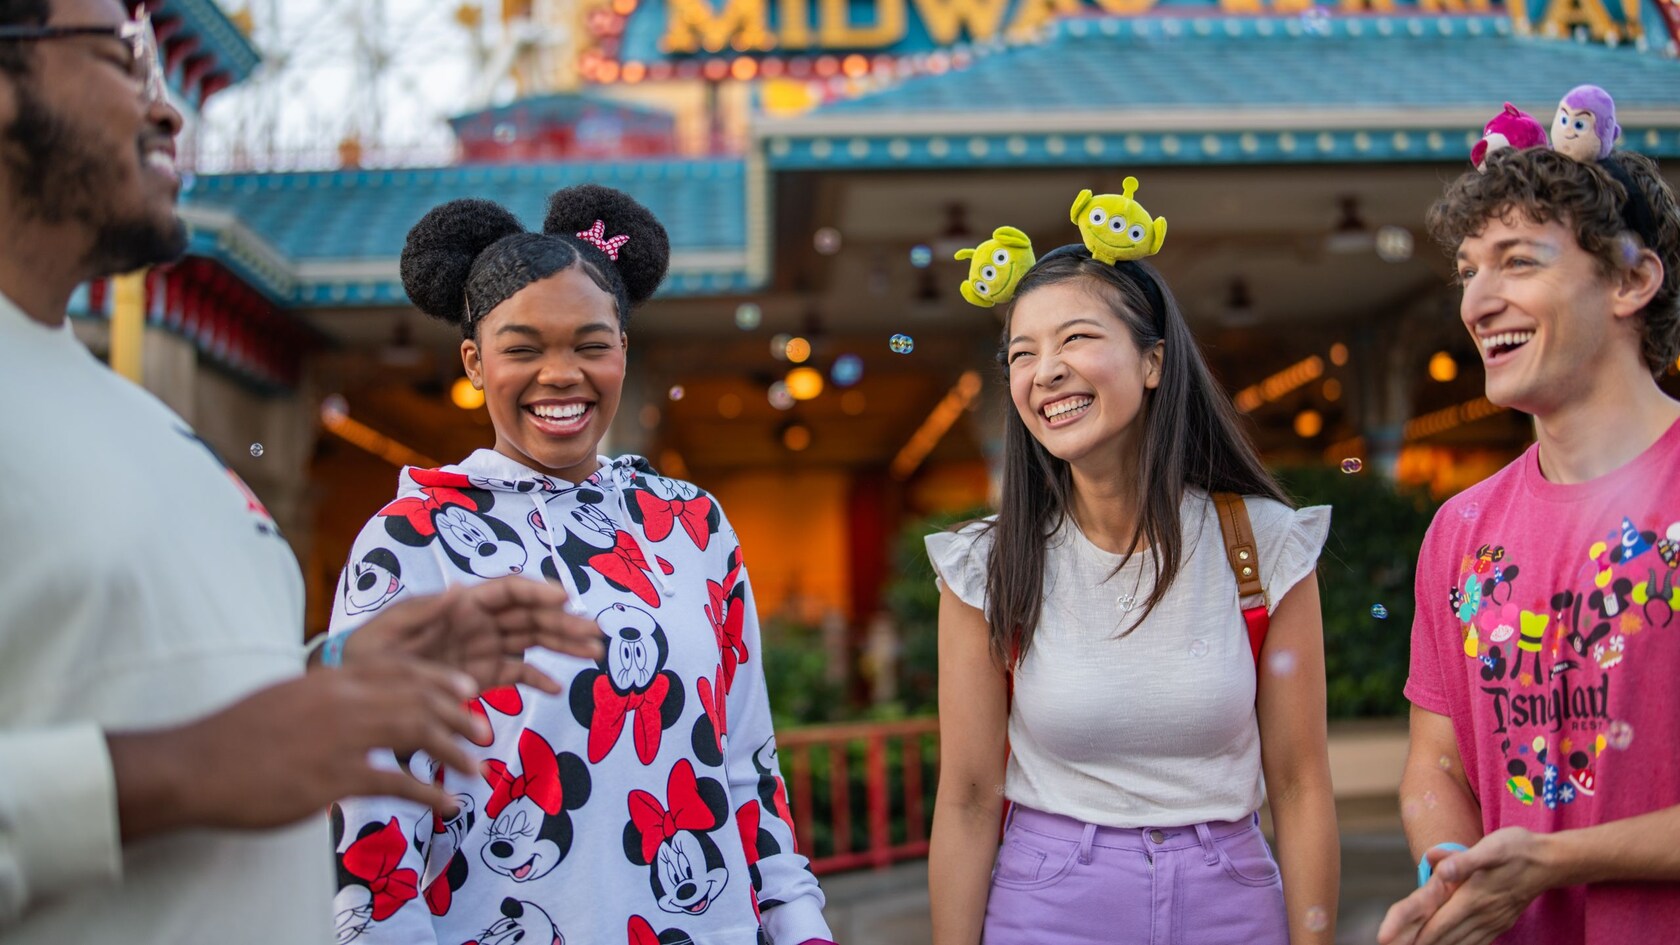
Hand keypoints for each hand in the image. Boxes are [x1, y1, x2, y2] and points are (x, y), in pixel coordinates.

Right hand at [110, 659, 490, 840]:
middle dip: (458, 715)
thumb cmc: (235, 736)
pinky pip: (397, 782)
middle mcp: (343, 699)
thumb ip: (326, 696)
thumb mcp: (286, 697)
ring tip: (475, 768)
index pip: (401, 668)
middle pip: (418, 698)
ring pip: (417, 733)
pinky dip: (429, 793)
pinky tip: (447, 805)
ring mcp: (340, 737)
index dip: (440, 679)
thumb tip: (352, 702)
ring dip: (453, 751)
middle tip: (484, 732)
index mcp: (331, 677)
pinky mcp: (334, 777)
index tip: (467, 690)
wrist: (194, 766)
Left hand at [338, 578, 604, 692]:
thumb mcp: (388, 629)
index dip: (538, 592)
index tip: (566, 600)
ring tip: (594, 654)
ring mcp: (483, 650)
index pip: (509, 591)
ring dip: (564, 646)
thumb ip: (425, 610)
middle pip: (531, 617)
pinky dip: (538, 679)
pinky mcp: (481, 677)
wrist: (356, 690)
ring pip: (533, 642)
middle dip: (565, 623)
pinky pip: (516, 674)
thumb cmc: (367, 652)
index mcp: (461, 604)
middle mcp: (479, 623)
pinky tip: (558, 687)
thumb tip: (461, 590)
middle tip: (597, 634)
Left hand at [1378, 828, 1551, 944]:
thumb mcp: (1491, 847)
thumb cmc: (1517, 849)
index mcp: (1472, 897)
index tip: (1392, 941)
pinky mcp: (1500, 924)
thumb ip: (1463, 859)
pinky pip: (1477, 943)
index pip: (1437, 923)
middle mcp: (1481, 915)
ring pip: (1460, 944)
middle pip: (1444, 938)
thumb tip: (1437, 866)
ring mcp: (1493, 922)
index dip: (1415, 935)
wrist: (1551, 861)